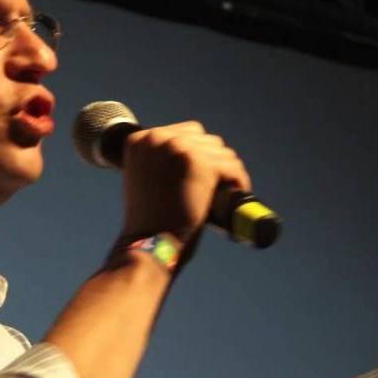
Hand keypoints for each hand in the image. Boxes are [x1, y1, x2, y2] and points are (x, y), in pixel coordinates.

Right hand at [121, 121, 251, 245]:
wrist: (149, 243)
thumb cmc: (147, 221)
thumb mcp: (143, 180)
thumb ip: (157, 162)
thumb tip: (187, 155)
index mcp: (139, 140)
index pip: (181, 134)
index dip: (196, 154)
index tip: (201, 176)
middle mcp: (156, 138)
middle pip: (202, 138)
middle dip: (212, 161)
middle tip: (215, 186)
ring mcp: (178, 148)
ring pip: (220, 152)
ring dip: (226, 171)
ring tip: (225, 192)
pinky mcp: (199, 162)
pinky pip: (231, 166)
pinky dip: (238, 181)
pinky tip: (236, 194)